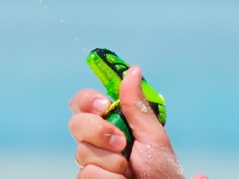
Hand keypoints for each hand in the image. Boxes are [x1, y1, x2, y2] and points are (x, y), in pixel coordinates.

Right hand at [67, 67, 202, 178]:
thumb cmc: (162, 170)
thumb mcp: (153, 136)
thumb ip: (137, 106)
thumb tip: (132, 70)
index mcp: (111, 123)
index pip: (84, 103)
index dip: (88, 100)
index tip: (105, 105)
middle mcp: (96, 142)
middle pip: (76, 123)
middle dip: (99, 131)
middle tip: (122, 143)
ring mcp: (90, 163)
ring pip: (82, 151)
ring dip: (111, 161)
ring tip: (129, 171)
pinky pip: (87, 174)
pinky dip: (109, 178)